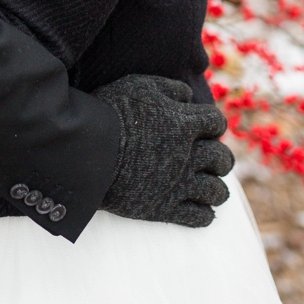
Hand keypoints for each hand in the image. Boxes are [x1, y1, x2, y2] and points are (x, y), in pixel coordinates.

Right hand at [95, 75, 234, 226]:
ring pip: (216, 191)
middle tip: (211, 160)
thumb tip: (188, 96)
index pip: (216, 123)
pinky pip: (198, 217)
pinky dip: (204, 214)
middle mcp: (188, 156)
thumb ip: (168, 88)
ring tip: (208, 187)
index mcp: (183, 124)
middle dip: (220, 158)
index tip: (204, 128)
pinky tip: (199, 210)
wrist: (82, 149)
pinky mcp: (164, 208)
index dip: (212, 125)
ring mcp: (177, 184)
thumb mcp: (137, 86)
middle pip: (221, 159)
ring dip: (215, 188)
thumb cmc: (107, 113)